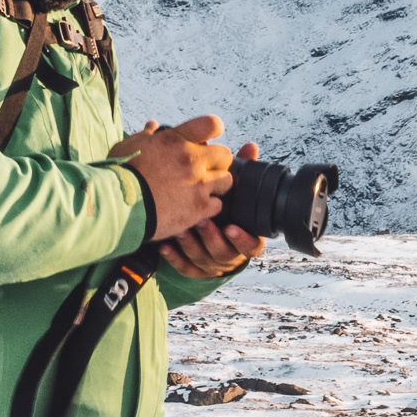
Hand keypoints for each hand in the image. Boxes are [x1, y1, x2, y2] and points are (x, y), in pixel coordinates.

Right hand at [111, 115, 231, 241]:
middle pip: (225, 155)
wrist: (117, 204)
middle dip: (217, 162)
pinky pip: (218, 205)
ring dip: (216, 185)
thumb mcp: (130, 146)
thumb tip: (153, 125)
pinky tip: (196, 208)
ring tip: (200, 191)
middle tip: (204, 171)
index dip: (212, 131)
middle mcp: (192, 160)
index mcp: (177, 140)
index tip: (205, 141)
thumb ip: (146, 135)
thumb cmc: (120, 173)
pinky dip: (209, 207)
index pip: (212, 124)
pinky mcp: (199, 208)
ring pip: (226, 181)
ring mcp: (198, 185)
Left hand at [160, 141, 264, 277]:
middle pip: (225, 253)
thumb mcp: (233, 195)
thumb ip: (241, 174)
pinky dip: (175, 257)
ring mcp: (211, 264)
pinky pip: (184, 267)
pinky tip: (165, 246)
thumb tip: (251, 147)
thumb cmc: (224, 212)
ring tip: (180, 230)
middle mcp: (229, 254)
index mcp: (244, 238)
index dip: (242, 239)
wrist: (208, 241)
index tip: (230, 227)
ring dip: (191, 245)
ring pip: (203, 260)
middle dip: (212, 237)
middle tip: (201, 221)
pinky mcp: (193, 269)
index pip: (252, 246)